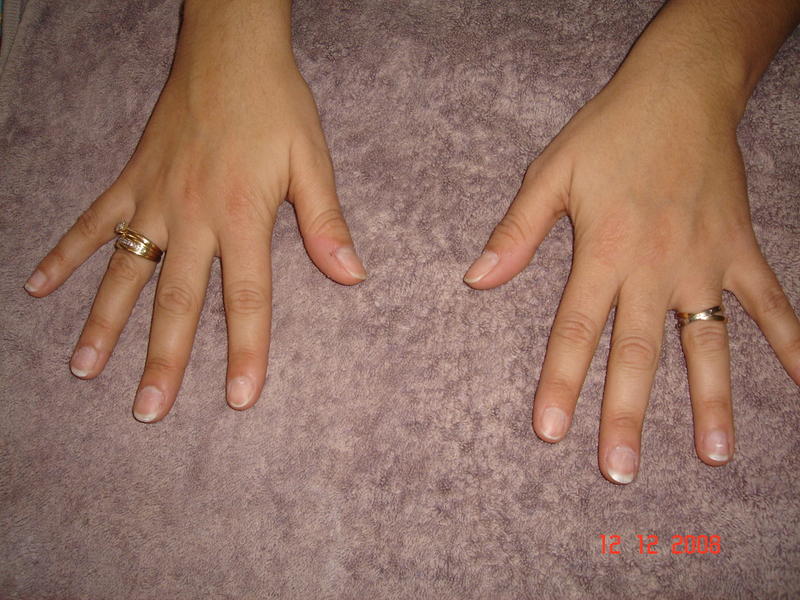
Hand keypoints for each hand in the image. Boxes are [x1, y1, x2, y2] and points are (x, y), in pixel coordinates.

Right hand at [23, 5, 365, 421]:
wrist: (230, 50)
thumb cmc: (276, 106)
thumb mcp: (312, 161)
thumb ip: (326, 223)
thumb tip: (352, 277)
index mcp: (242, 216)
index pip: (247, 299)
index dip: (248, 351)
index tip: (241, 400)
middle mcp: (192, 216)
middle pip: (177, 301)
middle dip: (164, 359)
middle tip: (149, 410)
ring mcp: (154, 199)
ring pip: (125, 272)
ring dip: (104, 324)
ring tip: (85, 370)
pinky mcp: (131, 180)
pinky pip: (93, 223)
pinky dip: (66, 254)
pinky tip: (38, 286)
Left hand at [464, 78, 799, 483]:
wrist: (679, 92)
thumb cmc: (609, 133)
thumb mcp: (550, 173)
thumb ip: (516, 233)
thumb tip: (477, 280)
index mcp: (603, 252)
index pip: (576, 331)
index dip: (561, 383)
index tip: (552, 433)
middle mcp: (654, 267)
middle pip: (638, 353)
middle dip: (626, 414)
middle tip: (620, 471)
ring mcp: (703, 261)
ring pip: (707, 342)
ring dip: (712, 399)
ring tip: (714, 454)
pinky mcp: (738, 249)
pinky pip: (770, 300)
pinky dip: (790, 338)